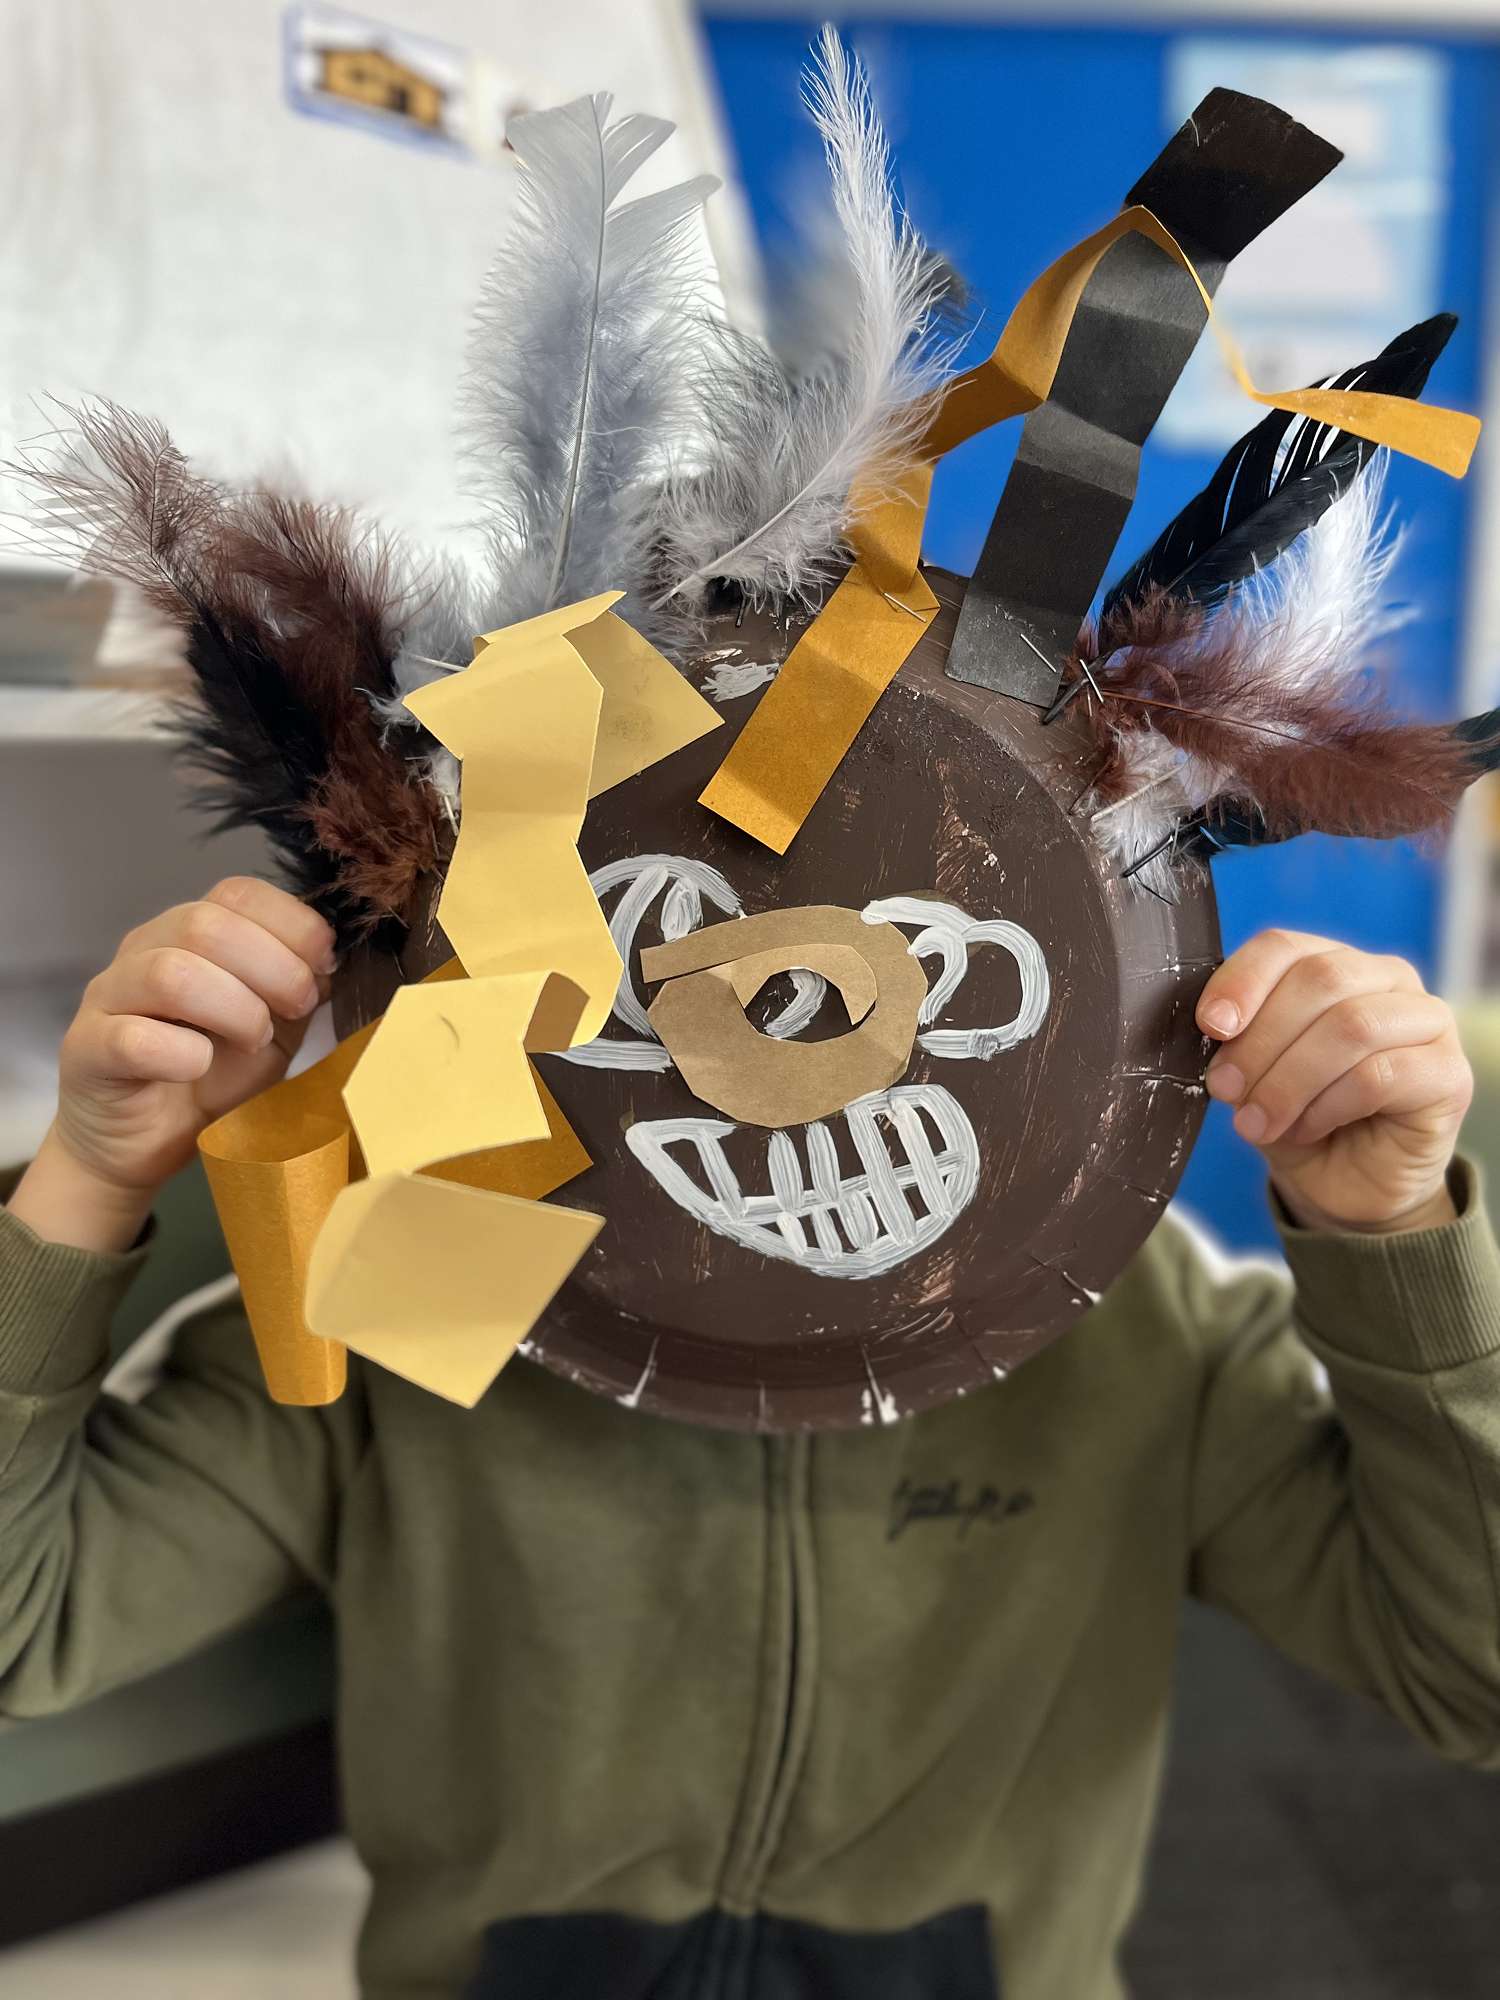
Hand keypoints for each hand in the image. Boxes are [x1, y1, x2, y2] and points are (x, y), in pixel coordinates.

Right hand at [8, 879, 334, 1252]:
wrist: (141, 1144)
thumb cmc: (209, 1079)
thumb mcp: (271, 1030)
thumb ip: (297, 991)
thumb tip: (335, 962)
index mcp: (190, 933)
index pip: (238, 893)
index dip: (292, 923)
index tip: (325, 967)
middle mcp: (143, 950)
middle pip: (205, 923)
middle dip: (272, 967)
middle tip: (296, 1009)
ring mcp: (108, 997)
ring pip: (170, 973)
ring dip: (233, 1008)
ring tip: (253, 1041)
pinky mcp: (86, 1050)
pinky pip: (133, 1038)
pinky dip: (182, 1054)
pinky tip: (200, 1067)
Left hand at [1196, 930, 1472, 1234]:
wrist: (1349, 1187)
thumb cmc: (1303, 1120)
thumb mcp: (1256, 1077)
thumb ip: (1239, 1045)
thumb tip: (1216, 1029)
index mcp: (1335, 966)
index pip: (1285, 947)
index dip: (1242, 980)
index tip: (1211, 1025)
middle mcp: (1388, 980)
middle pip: (1319, 980)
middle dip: (1260, 1041)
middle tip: (1225, 1089)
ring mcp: (1428, 1022)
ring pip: (1350, 1026)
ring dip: (1289, 1080)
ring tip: (1258, 1121)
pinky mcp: (1449, 1073)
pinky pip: (1380, 1075)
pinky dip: (1328, 1106)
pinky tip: (1308, 1128)